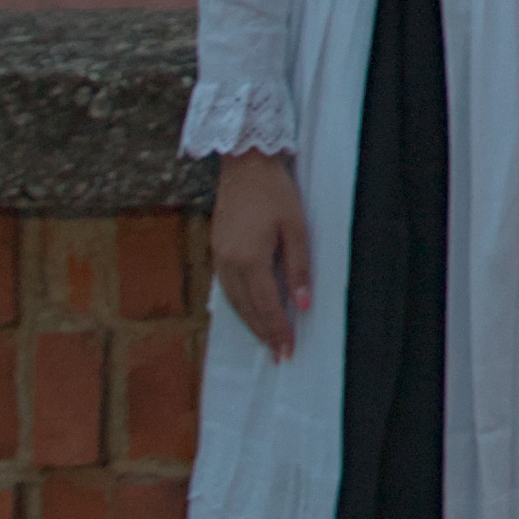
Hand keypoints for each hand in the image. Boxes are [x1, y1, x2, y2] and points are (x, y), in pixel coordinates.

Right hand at [210, 152, 313, 357]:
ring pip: (234, 302)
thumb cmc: (275, 191)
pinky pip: (226, 289)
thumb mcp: (295, 228)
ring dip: (250, 323)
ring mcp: (219, 257)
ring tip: (266, 340)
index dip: (278, 330)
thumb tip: (303, 304)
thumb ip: (299, 268)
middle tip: (279, 354)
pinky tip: (248, 312)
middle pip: (247, 309)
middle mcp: (229, 263)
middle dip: (264, 333)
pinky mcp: (216, 250)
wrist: (245, 164)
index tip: (288, 351)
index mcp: (250, 259)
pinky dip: (239, 306)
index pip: (267, 305)